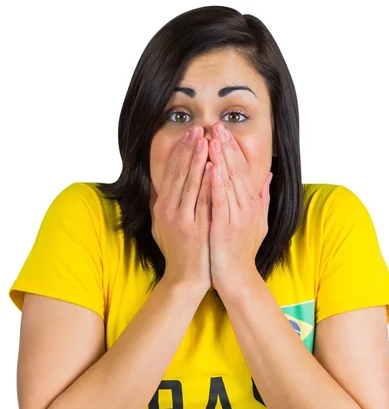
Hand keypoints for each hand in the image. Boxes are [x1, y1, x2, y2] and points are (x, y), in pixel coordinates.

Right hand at [150, 127, 212, 291]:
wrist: (185, 278)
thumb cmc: (175, 252)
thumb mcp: (159, 227)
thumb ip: (158, 206)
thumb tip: (156, 187)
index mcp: (163, 208)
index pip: (172, 174)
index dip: (180, 153)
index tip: (189, 136)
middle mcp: (170, 212)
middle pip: (181, 174)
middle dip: (190, 150)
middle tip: (199, 129)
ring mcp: (184, 220)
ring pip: (192, 184)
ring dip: (198, 160)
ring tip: (206, 140)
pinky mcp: (197, 229)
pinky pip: (204, 202)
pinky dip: (208, 183)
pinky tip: (213, 167)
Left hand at [207, 123, 272, 292]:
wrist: (237, 278)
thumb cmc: (243, 252)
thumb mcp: (258, 223)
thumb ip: (262, 199)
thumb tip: (268, 177)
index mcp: (251, 205)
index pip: (243, 171)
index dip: (233, 150)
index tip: (224, 133)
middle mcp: (247, 208)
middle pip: (236, 172)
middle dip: (226, 147)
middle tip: (216, 126)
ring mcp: (237, 217)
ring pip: (229, 182)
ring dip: (221, 159)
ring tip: (213, 139)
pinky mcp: (225, 227)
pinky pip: (221, 202)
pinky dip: (217, 184)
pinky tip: (212, 167)